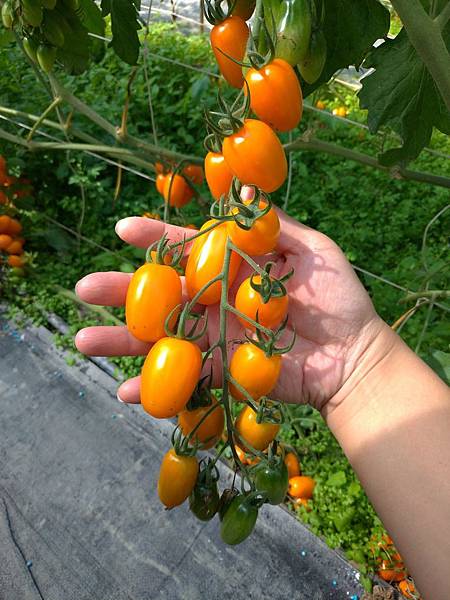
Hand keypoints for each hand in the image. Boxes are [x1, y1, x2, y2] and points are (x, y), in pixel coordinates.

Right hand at [75, 196, 385, 410]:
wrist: (353, 356)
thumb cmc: (338, 299)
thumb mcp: (311, 250)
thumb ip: (273, 225)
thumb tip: (243, 190)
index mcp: (234, 268)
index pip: (188, 250)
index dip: (156, 239)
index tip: (123, 230)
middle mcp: (217, 302)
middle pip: (162, 296)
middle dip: (121, 291)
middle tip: (84, 288)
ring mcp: (216, 338)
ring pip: (161, 339)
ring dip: (121, 340)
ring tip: (84, 340)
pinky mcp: (222, 373)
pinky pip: (183, 380)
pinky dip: (154, 389)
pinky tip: (122, 390)